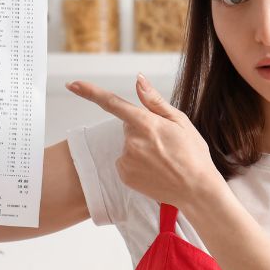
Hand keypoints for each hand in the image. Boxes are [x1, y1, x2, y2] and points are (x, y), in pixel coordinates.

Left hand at [67, 74, 226, 210]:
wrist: (197, 190)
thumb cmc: (193, 154)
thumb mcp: (180, 121)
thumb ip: (154, 100)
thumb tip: (138, 79)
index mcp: (145, 123)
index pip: (112, 102)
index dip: (89, 92)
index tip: (72, 84)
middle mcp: (132, 141)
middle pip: (128, 127)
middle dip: (142, 129)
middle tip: (165, 143)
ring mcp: (126, 159)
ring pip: (128, 145)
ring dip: (141, 148)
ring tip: (163, 159)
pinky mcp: (124, 175)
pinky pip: (126, 162)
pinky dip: (137, 164)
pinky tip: (155, 169)